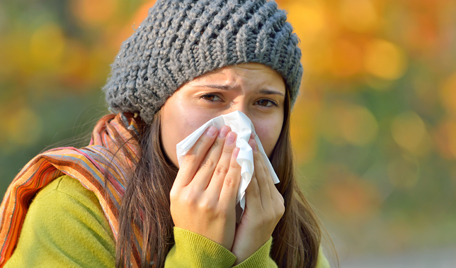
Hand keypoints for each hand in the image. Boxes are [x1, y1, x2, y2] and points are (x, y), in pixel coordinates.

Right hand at [170, 126, 241, 249]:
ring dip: (231, 150)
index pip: (190, 159)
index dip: (203, 141)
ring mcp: (206, 202)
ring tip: (237, 137)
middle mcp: (189, 194)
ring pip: (221, 169)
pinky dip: (239, 167)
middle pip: (207, 161)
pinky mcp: (222, 209)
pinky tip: (243, 156)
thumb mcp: (180, 202)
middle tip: (228, 129)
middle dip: (220, 142)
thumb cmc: (192, 223)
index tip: (212, 129)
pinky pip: (233, 182)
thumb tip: (199, 153)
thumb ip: (187, 180)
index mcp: (177, 191)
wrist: (201, 250)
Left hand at [230, 136, 284, 263]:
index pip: (263, 171)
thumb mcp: (246, 210)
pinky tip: (239, 161)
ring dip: (249, 157)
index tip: (245, 136)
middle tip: (243, 131)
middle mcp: (275, 202)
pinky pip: (253, 189)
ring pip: (258, 176)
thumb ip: (244, 191)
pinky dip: (246, 172)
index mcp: (273, 200)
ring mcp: (271, 209)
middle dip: (252, 149)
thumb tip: (234, 169)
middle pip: (262, 170)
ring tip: (241, 139)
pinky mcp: (262, 216)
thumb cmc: (241, 234)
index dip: (254, 152)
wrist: (244, 258)